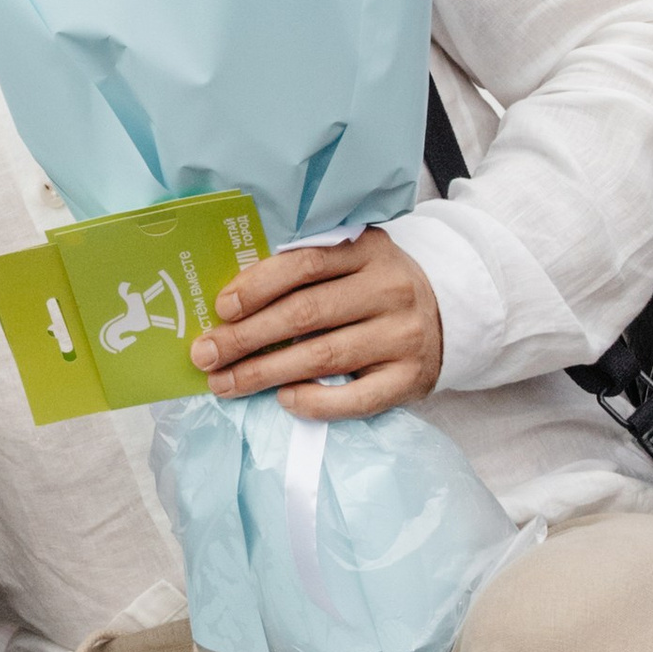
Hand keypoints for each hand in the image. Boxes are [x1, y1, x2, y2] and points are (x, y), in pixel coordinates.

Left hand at [189, 226, 443, 422]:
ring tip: (225, 384)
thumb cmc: (373, 289)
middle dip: (246, 337)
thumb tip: (229, 304)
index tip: (221, 308)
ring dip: (265, 373)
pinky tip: (284, 400)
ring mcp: (403, 336)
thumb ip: (304, 270)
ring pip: (323, 356)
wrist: (446, 316)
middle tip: (206, 354)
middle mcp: (389, 289)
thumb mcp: (351, 262)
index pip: (304, 263)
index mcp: (368, 249)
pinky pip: (357, 399)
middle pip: (306, 313)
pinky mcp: (410, 378)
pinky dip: (316, 402)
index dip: (258, 285)